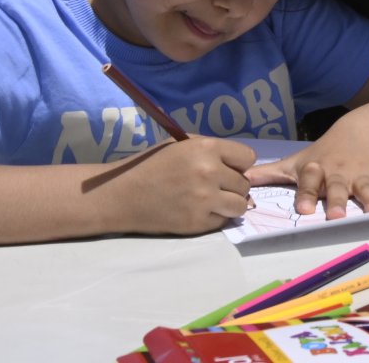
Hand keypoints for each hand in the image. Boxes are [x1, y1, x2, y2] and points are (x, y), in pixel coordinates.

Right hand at [105, 136, 255, 235]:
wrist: (121, 195)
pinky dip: (215, 217)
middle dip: (232, 184)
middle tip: (213, 186)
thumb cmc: (150, 165)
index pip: (248, 158)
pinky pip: (223, 221)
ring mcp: (204, 200)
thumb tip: (240, 167)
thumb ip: (212, 151)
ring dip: (230, 203)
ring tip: (212, 200)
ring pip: (240, 205)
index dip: (238, 163)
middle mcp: (209, 173)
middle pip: (244, 183)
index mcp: (206, 148)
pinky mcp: (197, 223)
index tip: (227, 167)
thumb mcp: (181, 145)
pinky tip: (198, 211)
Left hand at [246, 118, 368, 218]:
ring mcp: (363, 174)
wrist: (359, 130)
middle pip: (338, 188)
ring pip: (368, 189)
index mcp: (318, 170)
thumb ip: (269, 174)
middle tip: (337, 217)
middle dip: (338, 201)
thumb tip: (238, 182)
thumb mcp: (297, 162)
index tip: (304, 210)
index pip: (310, 182)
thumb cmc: (322, 154)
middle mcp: (340, 173)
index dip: (307, 194)